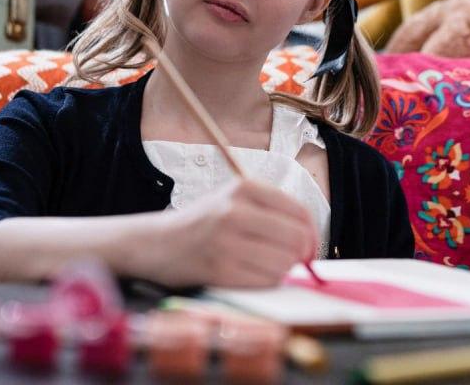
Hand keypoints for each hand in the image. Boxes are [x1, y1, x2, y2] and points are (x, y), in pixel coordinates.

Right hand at [149, 179, 317, 288]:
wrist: (157, 243)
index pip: (298, 211)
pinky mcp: (219, 270)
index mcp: (243, 187)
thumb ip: (271, 211)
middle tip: (292, 260)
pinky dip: (265, 282)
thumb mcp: (234, 200)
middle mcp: (234, 211)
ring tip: (263, 265)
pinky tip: (250, 274)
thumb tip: (311, 241)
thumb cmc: (204, 223)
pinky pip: (265, 281)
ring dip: (282, 270)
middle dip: (300, 254)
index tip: (309, 246)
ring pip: (283, 263)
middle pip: (295, 239)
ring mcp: (225, 241)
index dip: (312, 234)